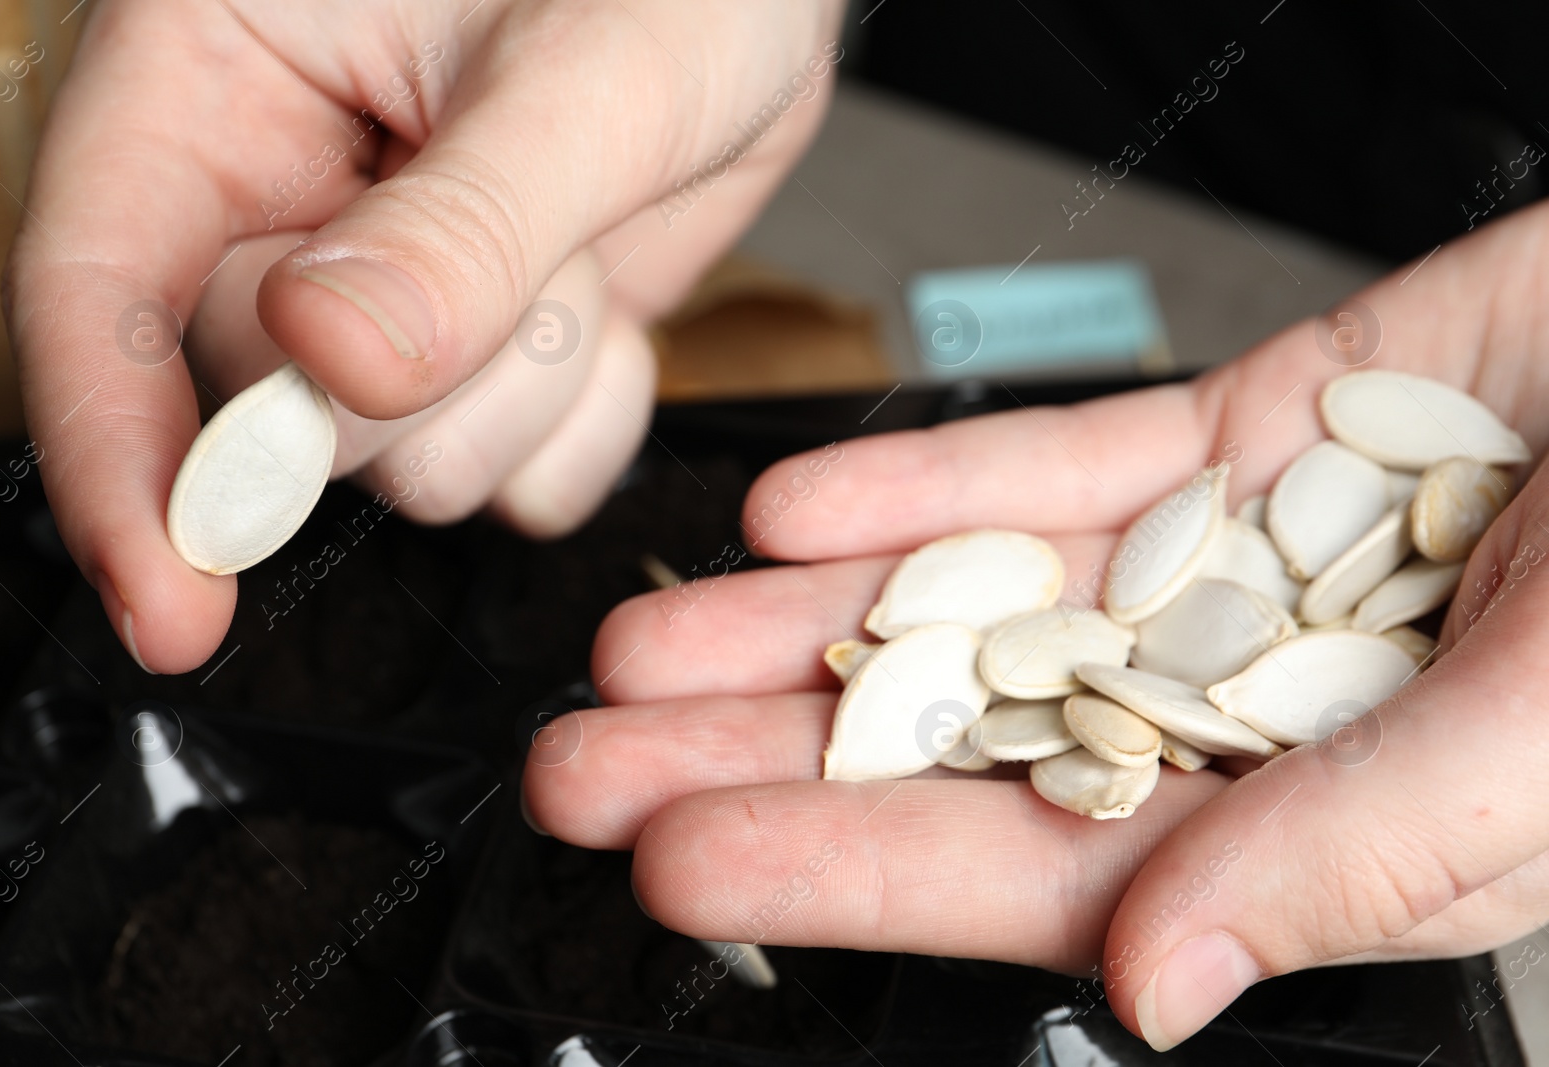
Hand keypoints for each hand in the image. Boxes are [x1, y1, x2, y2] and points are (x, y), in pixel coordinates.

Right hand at [7, 0, 843, 672]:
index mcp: (220, 70)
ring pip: (398, 469)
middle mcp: (281, 199)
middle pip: (265, 414)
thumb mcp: (586, 66)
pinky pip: (509, 482)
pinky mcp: (482, 358)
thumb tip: (333, 358)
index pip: (95, 286)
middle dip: (425, 387)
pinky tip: (612, 316)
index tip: (172, 605)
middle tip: (541, 258)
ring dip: (522, 394)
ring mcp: (385, 299)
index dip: (116, 458)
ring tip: (584, 249)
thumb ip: (465, 222)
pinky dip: (581, 429)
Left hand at [523, 200, 1548, 1048]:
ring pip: (965, 602)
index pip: (1019, 873)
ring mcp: (1219, 568)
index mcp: (1297, 825)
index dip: (837, 870)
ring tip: (641, 635)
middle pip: (947, 742)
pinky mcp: (1234, 440)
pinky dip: (925, 487)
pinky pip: (1053, 468)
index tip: (676, 861)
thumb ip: (1356, 857)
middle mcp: (1230, 708)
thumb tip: (1165, 982)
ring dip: (799, 621)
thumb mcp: (1543, 733)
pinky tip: (795, 509)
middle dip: (757, 751)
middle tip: (582, 760)